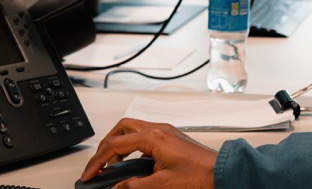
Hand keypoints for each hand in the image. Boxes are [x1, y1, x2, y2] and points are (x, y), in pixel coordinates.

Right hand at [80, 119, 216, 188]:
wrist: (221, 172)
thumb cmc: (198, 175)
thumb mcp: (161, 185)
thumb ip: (134, 186)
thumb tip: (117, 188)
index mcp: (153, 137)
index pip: (116, 145)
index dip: (99, 161)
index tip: (90, 174)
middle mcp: (159, 129)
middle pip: (122, 129)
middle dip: (106, 145)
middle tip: (97, 164)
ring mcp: (166, 132)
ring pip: (133, 129)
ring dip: (118, 144)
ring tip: (110, 162)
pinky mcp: (171, 138)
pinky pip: (144, 135)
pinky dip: (131, 146)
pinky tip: (130, 161)